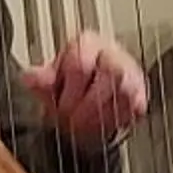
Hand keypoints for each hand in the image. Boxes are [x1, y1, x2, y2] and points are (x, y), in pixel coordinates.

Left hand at [24, 28, 148, 145]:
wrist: (97, 81)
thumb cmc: (73, 78)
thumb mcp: (53, 77)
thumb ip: (42, 79)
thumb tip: (29, 78)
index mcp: (87, 43)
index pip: (81, 63)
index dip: (70, 93)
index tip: (60, 111)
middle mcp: (112, 53)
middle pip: (109, 77)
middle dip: (87, 108)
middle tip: (73, 125)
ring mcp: (131, 72)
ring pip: (125, 93)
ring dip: (102, 117)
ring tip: (86, 129)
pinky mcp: (142, 92)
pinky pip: (136, 107)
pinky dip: (119, 121)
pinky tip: (104, 126)